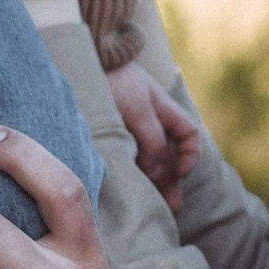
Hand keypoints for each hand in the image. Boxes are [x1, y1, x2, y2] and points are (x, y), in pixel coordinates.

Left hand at [104, 57, 199, 207]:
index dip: (190, 155)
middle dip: (171, 180)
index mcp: (163, 109)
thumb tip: (159, 174)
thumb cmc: (111, 79)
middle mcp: (149, 121)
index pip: (189, 135)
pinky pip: (126, 158)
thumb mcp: (137, 108)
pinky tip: (126, 190)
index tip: (180, 171)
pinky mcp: (107, 136)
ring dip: (152, 181)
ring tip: (151, 207)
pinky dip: (131, 173)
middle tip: (170, 208)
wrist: (79, 61)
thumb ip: (152, 140)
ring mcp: (128, 128)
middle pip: (168, 154)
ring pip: (147, 159)